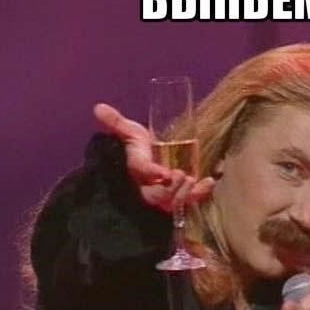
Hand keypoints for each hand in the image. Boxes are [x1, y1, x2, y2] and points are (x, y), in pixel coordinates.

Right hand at [93, 103, 214, 212]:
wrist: (151, 160)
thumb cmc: (139, 147)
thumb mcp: (129, 132)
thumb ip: (116, 122)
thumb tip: (98, 107)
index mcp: (137, 168)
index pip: (142, 171)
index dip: (152, 173)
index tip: (163, 172)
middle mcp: (149, 185)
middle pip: (157, 195)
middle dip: (171, 189)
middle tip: (183, 176)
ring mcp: (165, 194)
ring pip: (173, 202)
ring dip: (185, 193)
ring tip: (195, 180)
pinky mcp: (179, 196)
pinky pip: (190, 200)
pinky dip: (201, 193)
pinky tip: (210, 182)